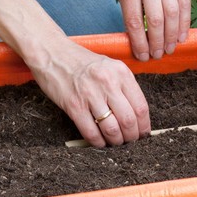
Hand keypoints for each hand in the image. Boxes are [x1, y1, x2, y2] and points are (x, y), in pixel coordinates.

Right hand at [29, 40, 150, 147]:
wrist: (52, 53)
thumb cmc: (81, 62)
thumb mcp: (109, 66)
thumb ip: (123, 86)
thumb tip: (136, 114)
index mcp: (120, 73)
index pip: (141, 106)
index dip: (144, 126)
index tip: (143, 134)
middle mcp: (107, 83)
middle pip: (128, 120)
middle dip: (132, 137)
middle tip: (130, 142)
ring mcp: (90, 95)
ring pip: (111, 129)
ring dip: (116, 141)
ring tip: (115, 142)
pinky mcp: (74, 105)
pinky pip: (91, 132)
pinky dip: (98, 142)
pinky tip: (100, 142)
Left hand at [114, 0, 190, 60]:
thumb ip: (131, 5)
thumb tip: (139, 37)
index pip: (134, 21)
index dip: (139, 43)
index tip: (142, 56)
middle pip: (155, 20)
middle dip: (157, 43)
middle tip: (157, 56)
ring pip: (172, 14)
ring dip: (172, 36)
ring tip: (170, 49)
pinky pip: (184, 3)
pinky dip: (184, 22)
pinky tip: (182, 35)